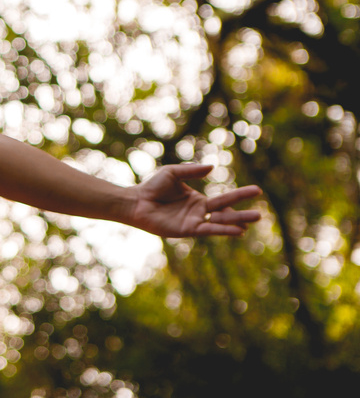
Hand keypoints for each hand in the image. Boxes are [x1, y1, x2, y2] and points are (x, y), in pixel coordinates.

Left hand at [126, 163, 261, 236]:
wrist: (136, 201)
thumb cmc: (152, 187)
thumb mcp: (173, 173)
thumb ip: (192, 170)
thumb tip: (212, 167)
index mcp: (198, 201)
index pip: (224, 200)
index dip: (239, 196)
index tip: (257, 190)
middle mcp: (199, 213)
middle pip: (225, 213)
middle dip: (242, 214)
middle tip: (261, 214)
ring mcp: (193, 222)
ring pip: (219, 223)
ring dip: (236, 222)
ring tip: (254, 221)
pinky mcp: (186, 230)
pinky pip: (207, 229)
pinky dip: (222, 229)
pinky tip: (236, 230)